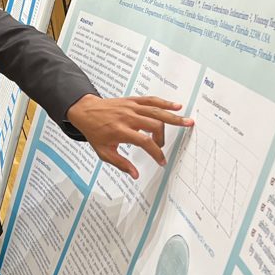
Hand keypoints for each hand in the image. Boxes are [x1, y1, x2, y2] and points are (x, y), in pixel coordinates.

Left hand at [66, 94, 192, 178]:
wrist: (85, 111)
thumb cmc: (94, 132)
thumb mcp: (104, 152)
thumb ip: (120, 163)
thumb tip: (135, 174)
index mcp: (121, 131)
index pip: (145, 142)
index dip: (156, 152)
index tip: (161, 161)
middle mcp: (128, 117)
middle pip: (154, 125)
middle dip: (162, 137)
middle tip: (161, 145)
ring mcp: (131, 107)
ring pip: (156, 111)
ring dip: (173, 117)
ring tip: (188, 122)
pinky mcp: (133, 100)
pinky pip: (151, 100)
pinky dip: (165, 103)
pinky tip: (176, 106)